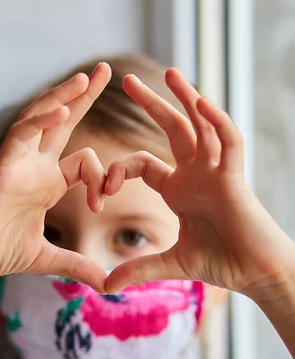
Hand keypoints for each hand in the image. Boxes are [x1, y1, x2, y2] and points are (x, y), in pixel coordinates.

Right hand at [0, 63, 111, 291]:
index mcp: (48, 182)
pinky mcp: (2, 164)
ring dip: (65, 96)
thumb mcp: (48, 257)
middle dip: (84, 97)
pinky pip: (22, 133)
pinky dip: (41, 120)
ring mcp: (19, 161)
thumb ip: (77, 263)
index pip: (84, 160)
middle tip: (106, 71)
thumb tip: (107, 283)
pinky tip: (62, 109)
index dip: (102, 178)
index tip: (101, 204)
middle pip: (63, 121)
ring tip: (88, 76)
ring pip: (43, 118)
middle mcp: (35, 165)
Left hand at [105, 69, 294, 295]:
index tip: (102, 189)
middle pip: (171, 129)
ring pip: (201, 125)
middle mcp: (196, 173)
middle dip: (150, 103)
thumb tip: (104, 286)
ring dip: (186, 98)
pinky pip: (228, 141)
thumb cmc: (221, 263)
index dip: (118, 170)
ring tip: (169, 72)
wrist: (255, 274)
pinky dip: (216, 122)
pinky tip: (200, 103)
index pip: (142, 163)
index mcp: (177, 189)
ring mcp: (216, 171)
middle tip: (126, 80)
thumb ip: (138, 268)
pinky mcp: (235, 177)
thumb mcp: (170, 263)